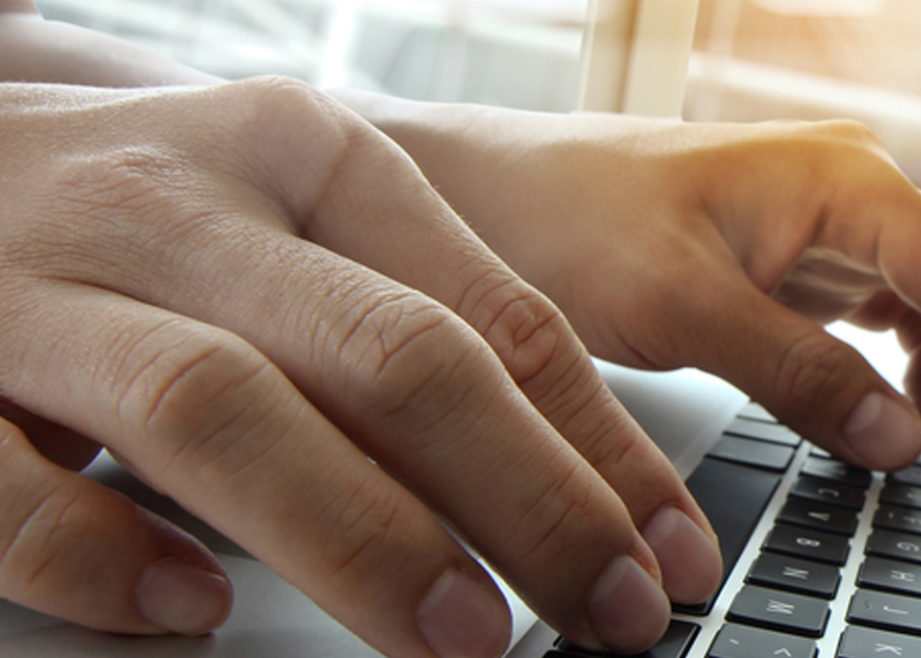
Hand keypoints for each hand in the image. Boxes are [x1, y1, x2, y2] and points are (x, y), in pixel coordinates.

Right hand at [0, 78, 721, 654]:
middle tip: (606, 614)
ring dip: (360, 534)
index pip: (495, 314)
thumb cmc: (142, 215)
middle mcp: (190, 203)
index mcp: (307, 156)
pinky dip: (100, 551)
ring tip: (460, 638)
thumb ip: (409, 329)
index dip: (600, 448)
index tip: (671, 555)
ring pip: (223, 406)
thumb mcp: (292, 228)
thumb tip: (574, 487)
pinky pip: (6, 476)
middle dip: (524, 498)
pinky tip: (188, 611)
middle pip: (391, 355)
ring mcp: (46, 282)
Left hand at [369, 105, 920, 495]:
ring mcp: (839, 221)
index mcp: (847, 182)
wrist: (486, 192)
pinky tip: (917, 420)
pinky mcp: (810, 256)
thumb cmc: (564, 220)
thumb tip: (903, 440)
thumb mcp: (677, 307)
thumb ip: (796, 373)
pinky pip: (906, 307)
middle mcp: (860, 189)